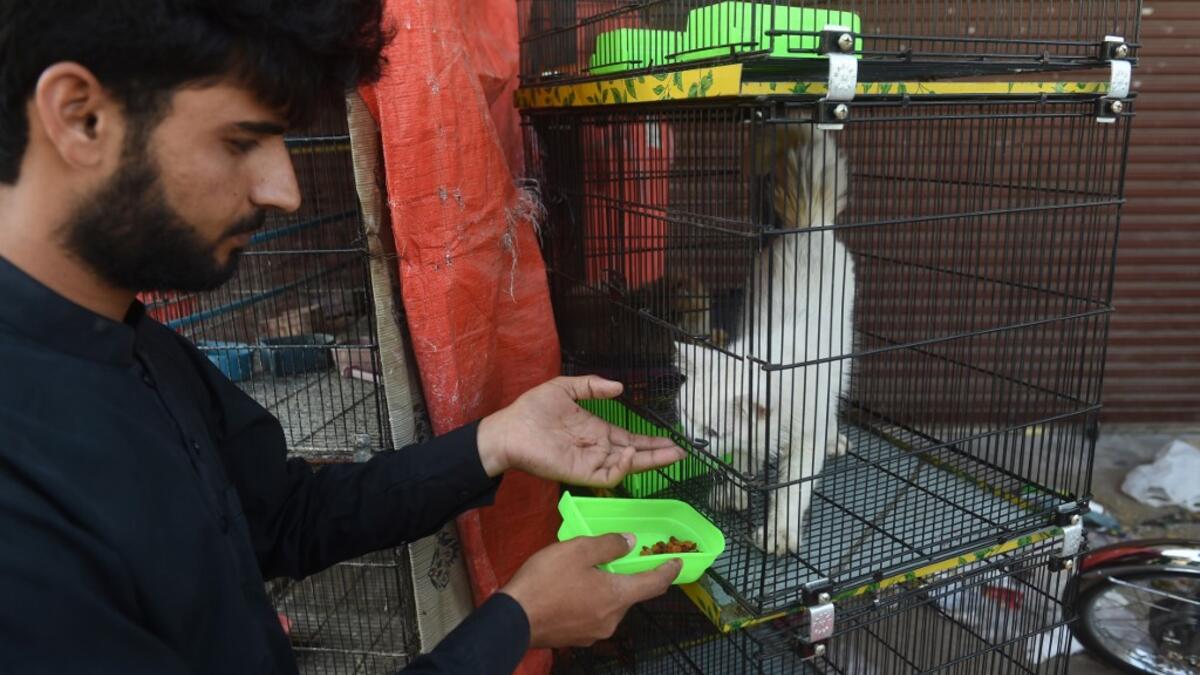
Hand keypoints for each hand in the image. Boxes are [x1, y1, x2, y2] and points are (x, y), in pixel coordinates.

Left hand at [477, 376, 685, 486]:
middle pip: (635, 455)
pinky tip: (632, 453)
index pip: (630, 438)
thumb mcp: (565, 388)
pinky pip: (608, 475)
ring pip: (627, 466)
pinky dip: (622, 467)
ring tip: (668, 453)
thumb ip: (591, 386)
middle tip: (682, 454)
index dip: (650, 441)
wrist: (509, 429)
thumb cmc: (532, 409)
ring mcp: (590, 462)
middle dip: (659, 454)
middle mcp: (597, 448)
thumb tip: (619, 387)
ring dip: (648, 461)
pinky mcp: (580, 473)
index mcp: (596, 430)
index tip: (672, 441)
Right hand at [500, 533, 681, 647]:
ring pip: (609, 605)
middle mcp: (611, 619)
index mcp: (617, 596)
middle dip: (623, 576)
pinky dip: (588, 601)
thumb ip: (608, 545)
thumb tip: (629, 543)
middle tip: (607, 559)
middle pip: (628, 594)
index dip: (669, 571)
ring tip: (580, 573)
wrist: (513, 620)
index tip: (677, 562)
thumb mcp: (578, 550)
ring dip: (603, 588)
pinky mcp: (577, 638)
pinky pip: (591, 615)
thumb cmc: (546, 581)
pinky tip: (569, 591)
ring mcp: (594, 632)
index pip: (654, 584)